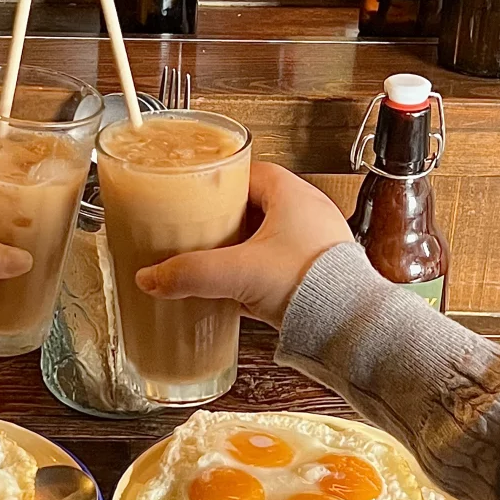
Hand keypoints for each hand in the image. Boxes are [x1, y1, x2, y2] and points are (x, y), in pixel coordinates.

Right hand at [135, 161, 352, 329]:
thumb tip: (151, 278)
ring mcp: (316, 245)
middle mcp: (308, 214)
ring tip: (214, 262)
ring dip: (242, 249)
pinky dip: (257, 274)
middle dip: (225, 219)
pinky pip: (280, 266)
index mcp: (292, 195)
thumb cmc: (310, 283)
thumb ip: (190, 273)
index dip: (220, 182)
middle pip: (255, 206)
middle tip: (199, 230)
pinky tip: (237, 292)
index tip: (197, 193)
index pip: (249, 173)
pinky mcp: (318, 274)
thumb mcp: (237, 273)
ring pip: (268, 238)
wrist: (348, 327)